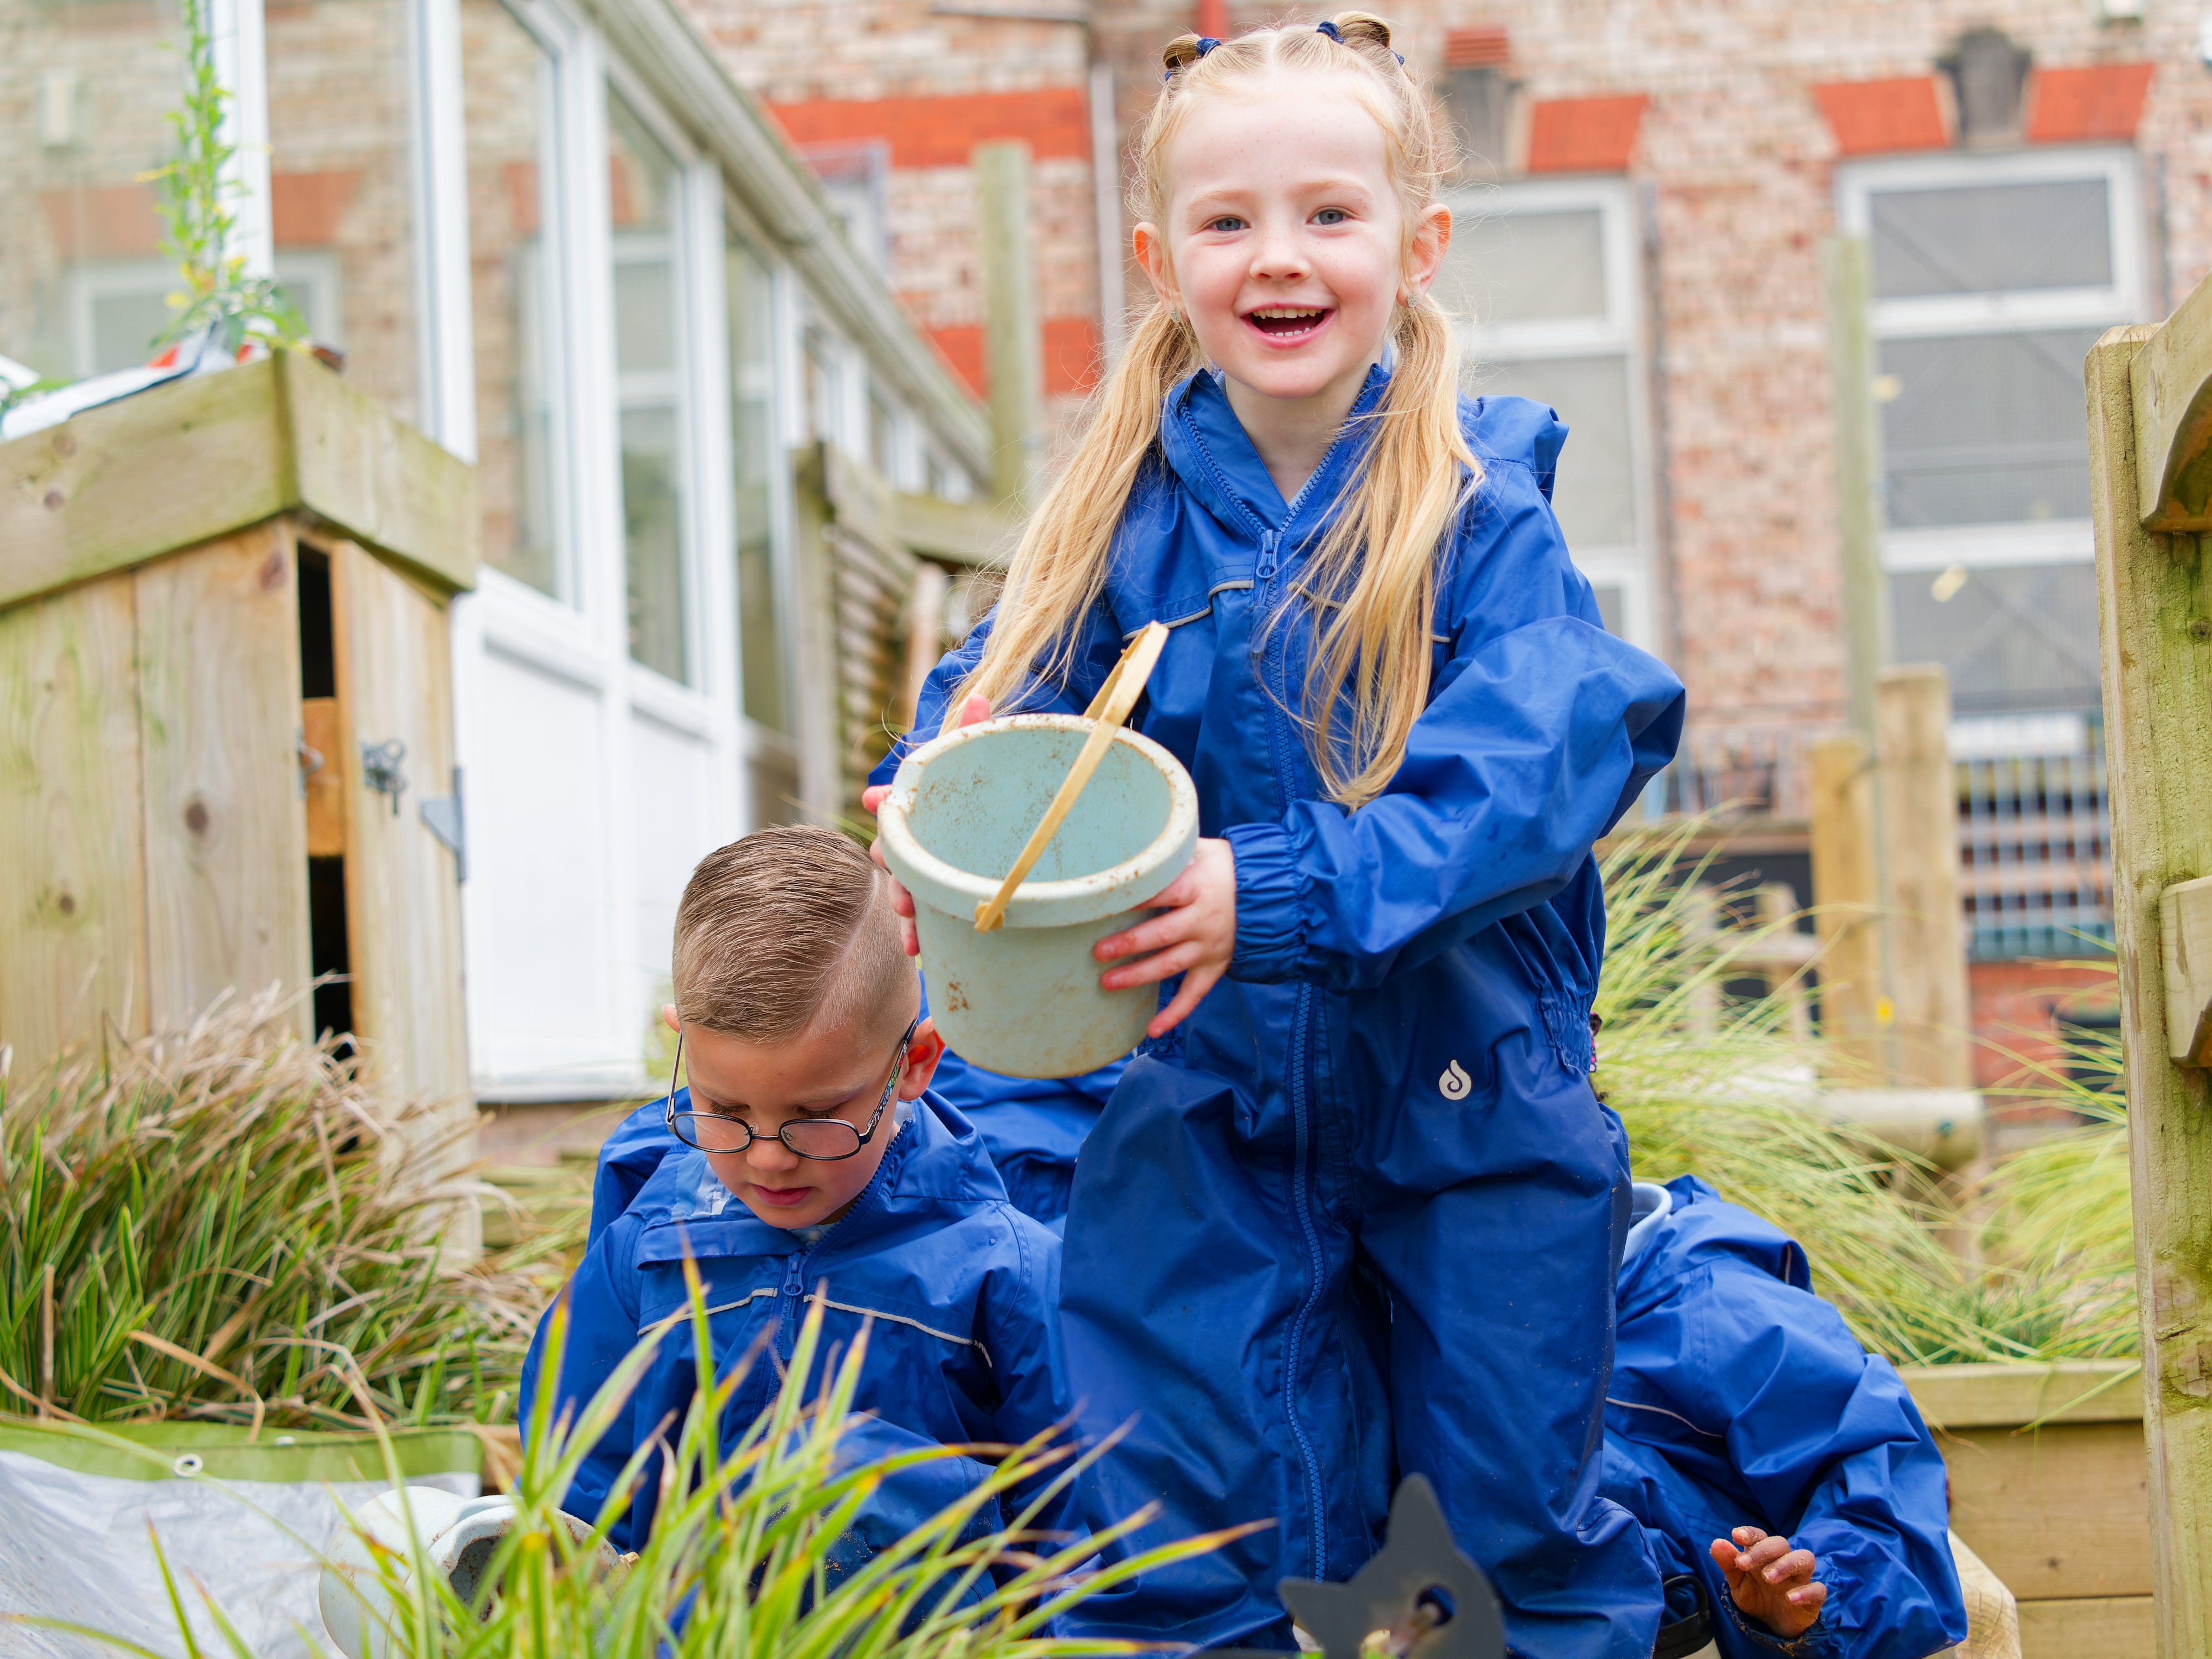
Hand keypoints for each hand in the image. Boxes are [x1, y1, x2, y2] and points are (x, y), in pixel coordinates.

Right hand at [864, 694, 991, 955]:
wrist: (1018, 824)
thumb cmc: (996, 789)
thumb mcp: (989, 762)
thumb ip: (978, 734)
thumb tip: (981, 698)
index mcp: (930, 805)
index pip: (903, 800)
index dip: (888, 800)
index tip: (875, 799)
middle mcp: (927, 837)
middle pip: (899, 851)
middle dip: (894, 868)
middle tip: (897, 883)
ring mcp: (935, 869)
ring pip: (909, 889)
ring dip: (905, 908)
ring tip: (911, 930)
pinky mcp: (947, 900)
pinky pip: (928, 918)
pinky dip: (920, 932)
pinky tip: (919, 948)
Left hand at [1092, 838, 1235, 1037]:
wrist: (1268, 891)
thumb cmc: (1224, 866)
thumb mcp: (1200, 850)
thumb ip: (1169, 853)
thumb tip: (1129, 843)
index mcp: (1197, 888)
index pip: (1162, 894)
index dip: (1134, 899)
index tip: (1104, 905)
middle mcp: (1203, 920)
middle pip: (1161, 935)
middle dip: (1128, 945)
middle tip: (1098, 952)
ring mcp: (1209, 947)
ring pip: (1170, 966)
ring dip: (1138, 976)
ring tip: (1107, 983)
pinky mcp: (1214, 966)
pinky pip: (1194, 995)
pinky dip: (1175, 1014)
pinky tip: (1152, 1030)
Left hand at [1711, 1527, 1825, 1637]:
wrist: (1773, 1624)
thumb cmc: (1756, 1596)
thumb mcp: (1737, 1583)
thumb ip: (1728, 1564)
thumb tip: (1717, 1542)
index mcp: (1763, 1555)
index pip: (1760, 1535)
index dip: (1750, 1533)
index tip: (1736, 1536)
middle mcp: (1783, 1561)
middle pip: (1781, 1543)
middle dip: (1763, 1550)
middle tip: (1745, 1564)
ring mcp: (1800, 1578)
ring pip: (1805, 1558)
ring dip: (1786, 1564)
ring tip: (1768, 1577)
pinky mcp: (1813, 1597)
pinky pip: (1818, 1589)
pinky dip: (1806, 1592)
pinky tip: (1790, 1598)